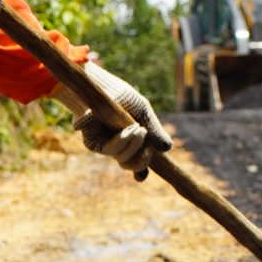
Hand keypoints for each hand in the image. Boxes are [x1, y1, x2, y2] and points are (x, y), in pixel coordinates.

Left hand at [51, 61, 172, 178]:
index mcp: (132, 140)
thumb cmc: (122, 96)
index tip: (141, 176)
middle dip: (144, 159)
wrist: (100, 85)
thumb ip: (155, 130)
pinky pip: (111, 150)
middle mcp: (119, 145)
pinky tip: (128, 130)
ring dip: (135, 146)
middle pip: (132, 165)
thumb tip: (167, 149)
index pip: (137, 161)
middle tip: (149, 148)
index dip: (141, 171)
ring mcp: (106, 145)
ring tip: (138, 129)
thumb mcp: (143, 112)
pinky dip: (123, 141)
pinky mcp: (93, 142)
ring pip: (124, 160)